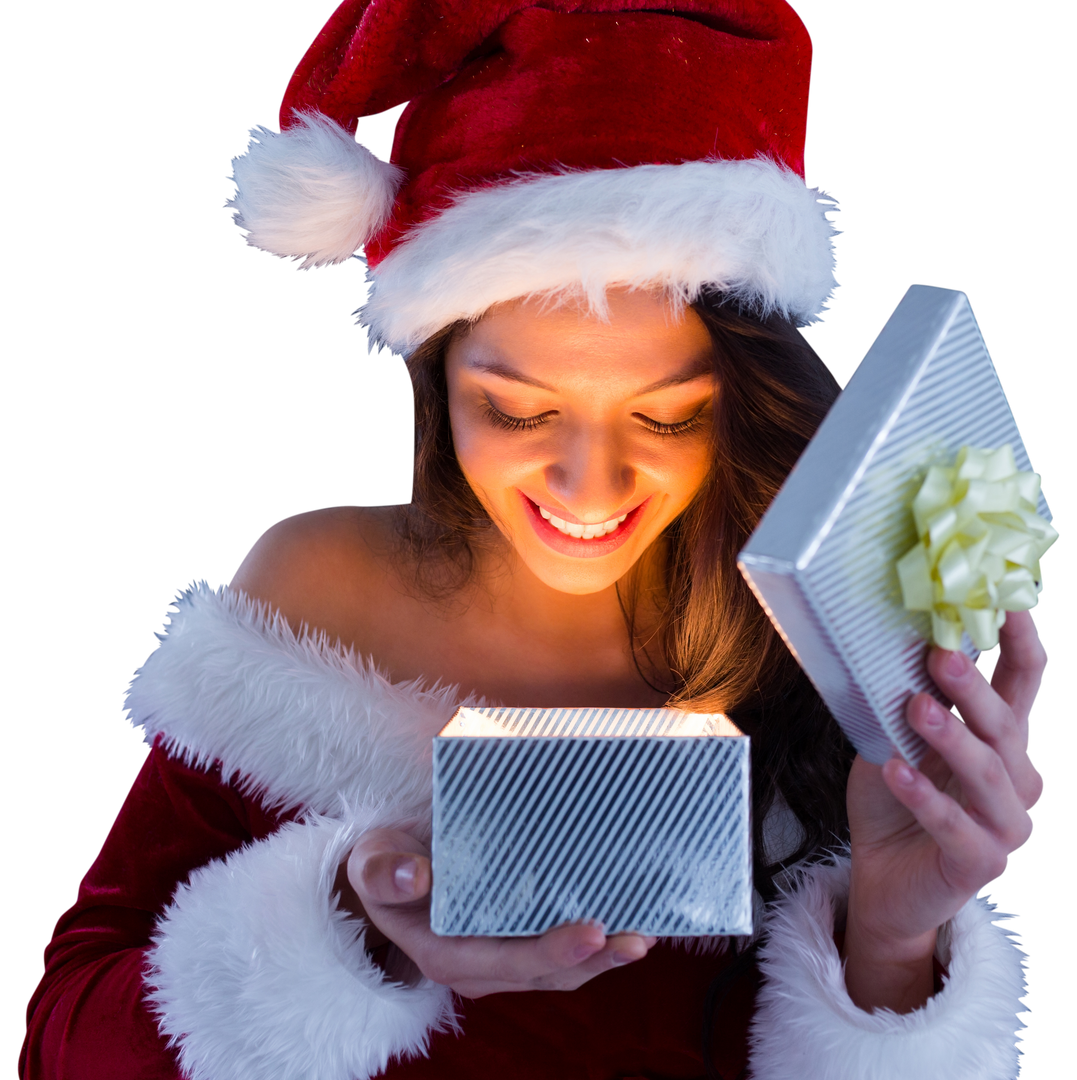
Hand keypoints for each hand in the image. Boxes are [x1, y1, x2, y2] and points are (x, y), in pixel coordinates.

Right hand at [339, 828, 657, 997]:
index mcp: (445, 952)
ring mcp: (500, 957)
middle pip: (546, 974)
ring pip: (560, 969)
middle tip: (638, 938)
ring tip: (646, 935)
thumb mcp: (371, 862)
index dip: (553, 952)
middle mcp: (479, 966)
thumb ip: (384, 872)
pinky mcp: (515, 941)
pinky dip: (595, 942)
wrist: (387, 874)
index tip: (594, 931)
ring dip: (604, 956)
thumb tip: (416, 875)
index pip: (507, 960)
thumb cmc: (383, 865)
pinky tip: (628, 920)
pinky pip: (560, 950)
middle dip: (595, 960)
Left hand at [842, 610, 1046, 1011]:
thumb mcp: (895, 732)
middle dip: (975, 690)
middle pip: (1006, 726)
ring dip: (953, 739)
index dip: (1022, 643)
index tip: (1010, 603)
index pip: (1024, 682)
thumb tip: (899, 636)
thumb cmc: (895, 792)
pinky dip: (926, 798)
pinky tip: (895, 772)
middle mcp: (1017, 777)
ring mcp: (1005, 824)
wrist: (880, 873)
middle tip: (941, 658)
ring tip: (915, 709)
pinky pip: (957, 826)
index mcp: (1002, 737)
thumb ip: (909, 695)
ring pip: (989, 775)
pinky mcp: (982, 863)